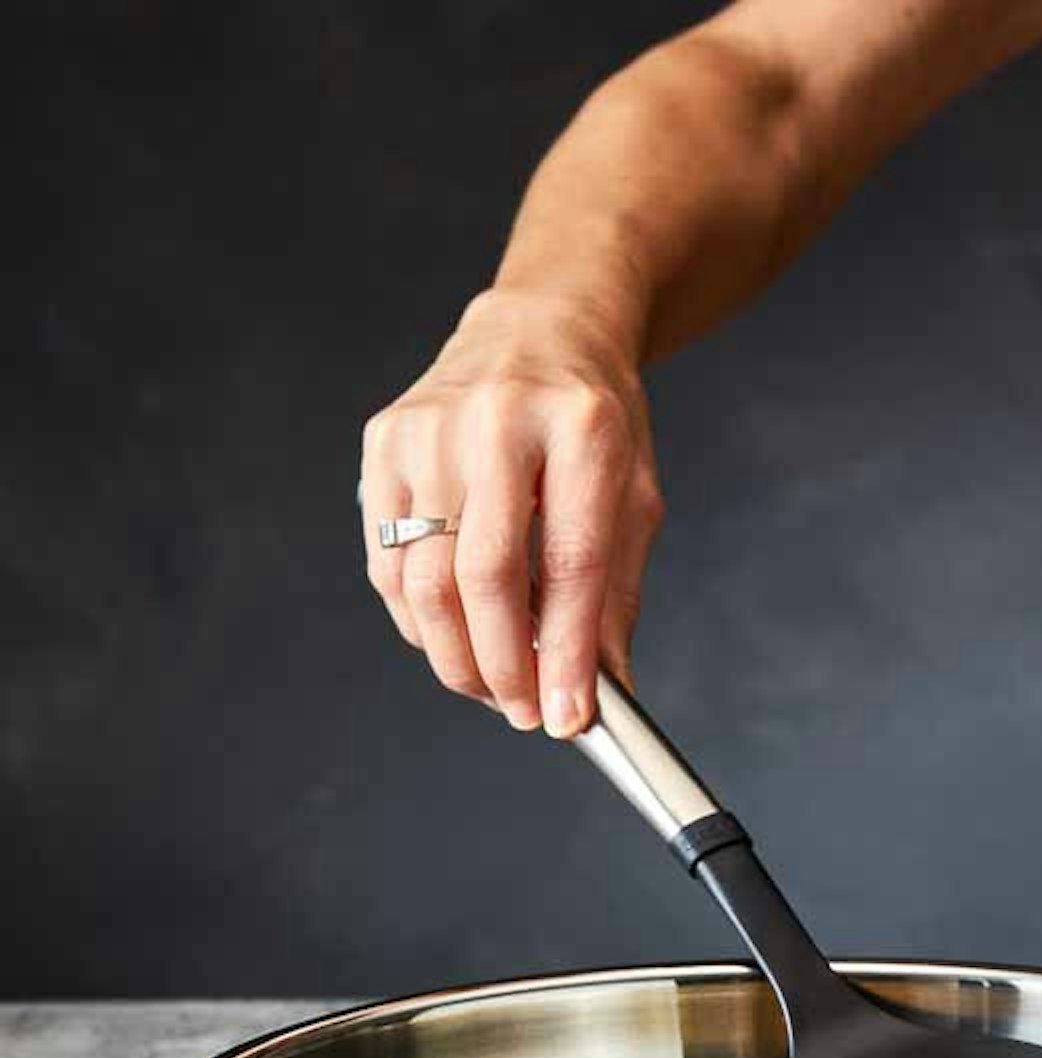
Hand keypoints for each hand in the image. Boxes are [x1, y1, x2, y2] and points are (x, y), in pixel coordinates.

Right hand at [359, 288, 662, 736]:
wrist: (538, 329)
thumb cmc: (593, 421)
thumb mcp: (634, 498)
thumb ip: (615, 597)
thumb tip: (600, 693)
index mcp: (581, 429)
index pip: (569, 565)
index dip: (564, 654)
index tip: (565, 719)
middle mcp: (496, 421)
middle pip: (482, 577)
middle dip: (501, 666)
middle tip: (523, 712)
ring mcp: (428, 429)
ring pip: (422, 579)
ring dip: (455, 654)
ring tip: (492, 686)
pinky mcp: (382, 443)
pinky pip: (387, 561)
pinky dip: (418, 619)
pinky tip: (453, 638)